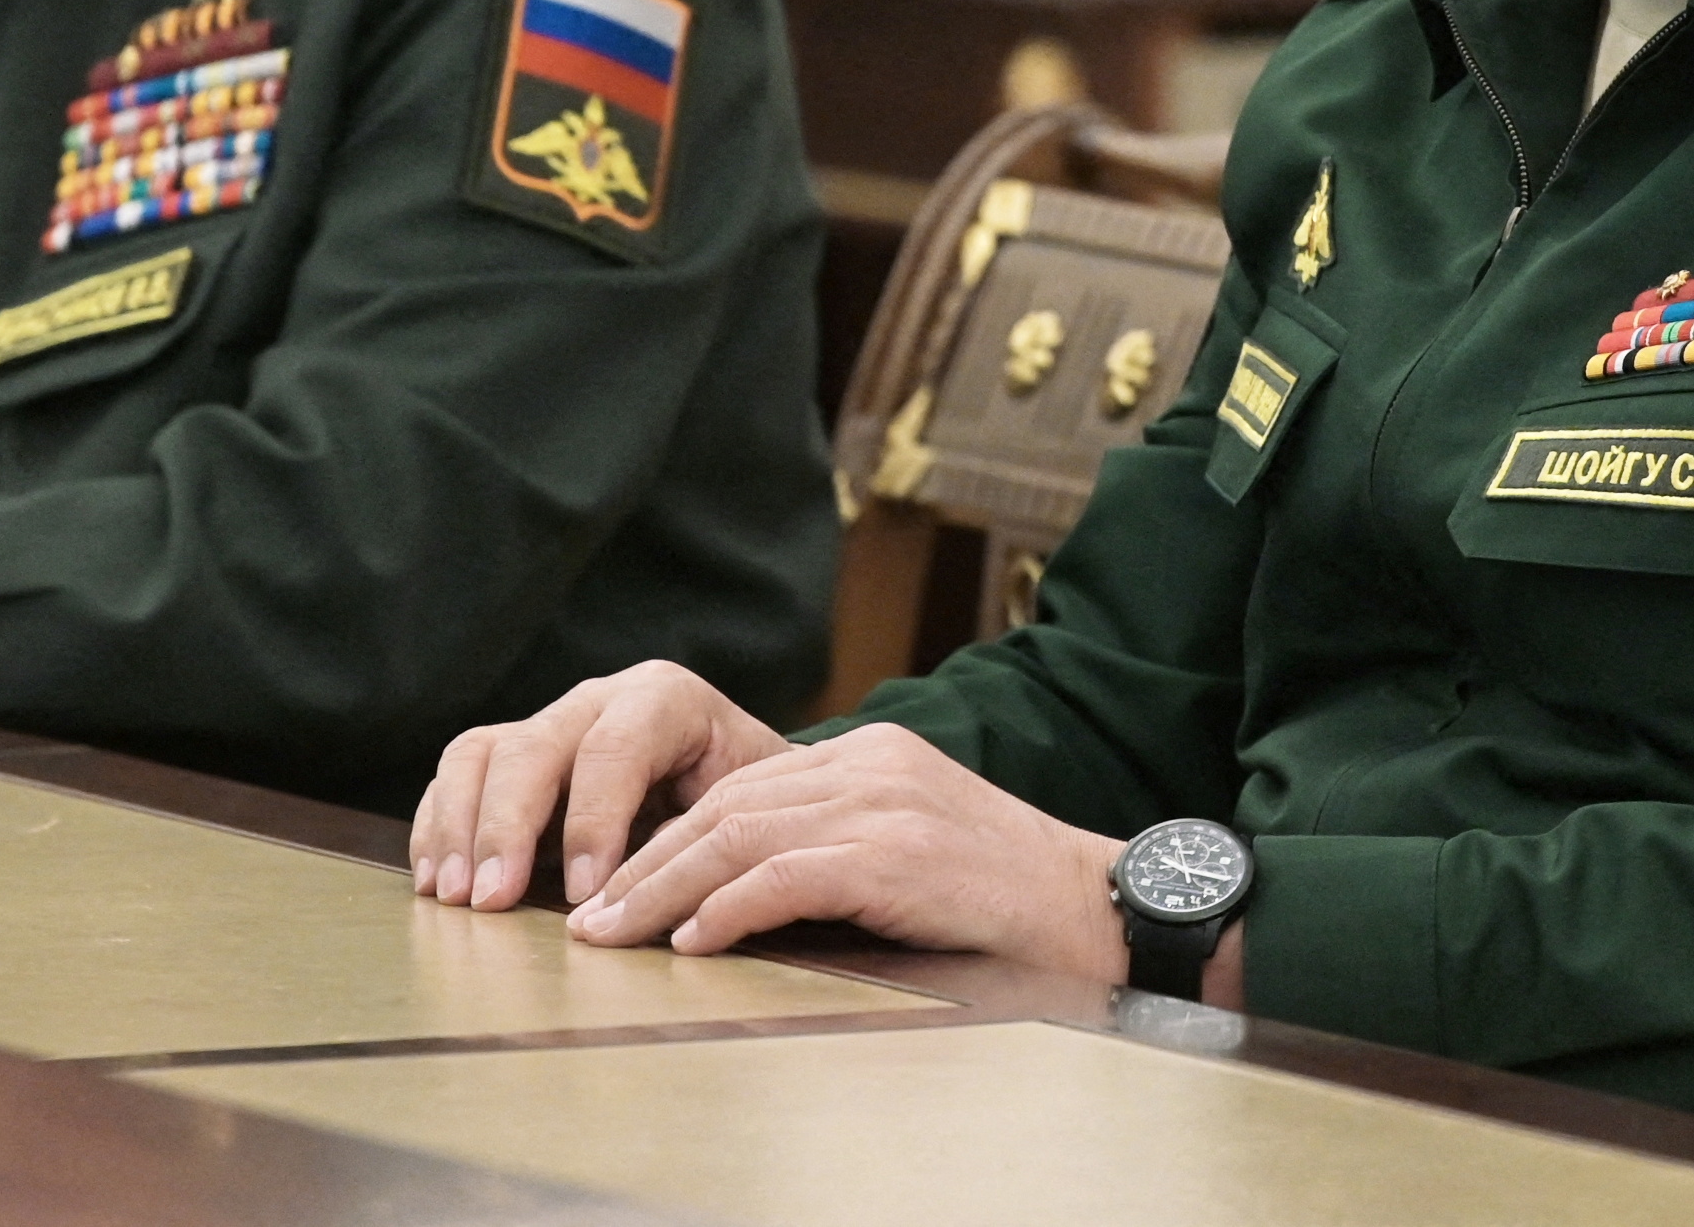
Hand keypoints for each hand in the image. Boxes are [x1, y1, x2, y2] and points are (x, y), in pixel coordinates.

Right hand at [413, 659, 792, 908]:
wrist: (736, 775)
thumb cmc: (746, 800)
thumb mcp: (744, 810)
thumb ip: (699, 841)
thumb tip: (647, 902)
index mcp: (665, 701)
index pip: (615, 749)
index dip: (594, 821)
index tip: (585, 895)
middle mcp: (597, 700)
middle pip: (534, 748)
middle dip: (507, 827)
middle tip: (493, 901)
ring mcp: (548, 723)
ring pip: (480, 753)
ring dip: (459, 827)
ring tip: (453, 897)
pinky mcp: (511, 755)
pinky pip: (457, 775)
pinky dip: (439, 827)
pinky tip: (437, 883)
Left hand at [565, 719, 1129, 981]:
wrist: (1099, 908)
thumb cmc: (1008, 896)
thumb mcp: (917, 844)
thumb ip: (844, 843)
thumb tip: (751, 888)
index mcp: (872, 753)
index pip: (745, 787)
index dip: (672, 836)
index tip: (621, 883)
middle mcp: (869, 764)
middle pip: (725, 805)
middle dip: (647, 862)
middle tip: (593, 916)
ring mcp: (881, 804)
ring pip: (737, 836)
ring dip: (662, 889)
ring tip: (614, 934)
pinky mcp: (891, 854)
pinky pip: (780, 876)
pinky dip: (723, 909)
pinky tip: (689, 941)